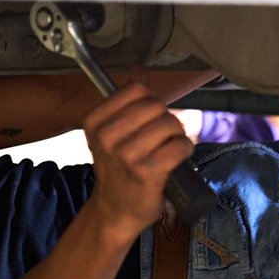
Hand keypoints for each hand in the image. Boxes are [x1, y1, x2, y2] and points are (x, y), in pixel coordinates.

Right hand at [82, 73, 193, 236]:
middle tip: (160, 138)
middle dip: (165, 119)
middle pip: (155, 106)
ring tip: (166, 149)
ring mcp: (126, 155)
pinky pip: (180, 146)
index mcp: (95, 122)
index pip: (136, 91)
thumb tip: (138, 68)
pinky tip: (174, 160)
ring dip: (176, 136)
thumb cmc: (118, 169)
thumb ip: (128, 99)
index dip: (150, 102)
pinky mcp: (147, 172)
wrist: (115, 209)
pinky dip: (183, 151)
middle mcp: (106, 138)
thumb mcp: (114, 132)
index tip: (146, 120)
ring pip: (170, 124)